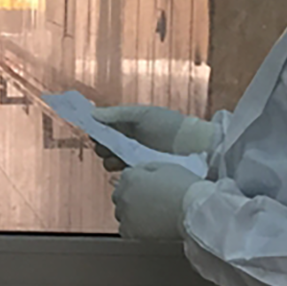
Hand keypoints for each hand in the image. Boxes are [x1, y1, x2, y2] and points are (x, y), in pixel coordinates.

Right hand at [93, 104, 218, 170]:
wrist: (194, 147)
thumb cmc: (169, 126)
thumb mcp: (143, 115)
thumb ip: (117, 114)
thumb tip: (92, 112)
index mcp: (130, 125)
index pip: (106, 128)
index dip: (97, 131)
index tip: (93, 134)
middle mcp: (131, 141)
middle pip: (106, 146)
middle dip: (102, 148)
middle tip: (105, 150)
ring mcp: (136, 157)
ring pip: (112, 160)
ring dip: (109, 161)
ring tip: (115, 161)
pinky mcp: (142, 172)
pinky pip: (124, 173)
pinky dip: (120, 172)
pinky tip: (123, 170)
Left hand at [112, 162, 204, 240]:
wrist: (196, 212)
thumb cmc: (186, 189)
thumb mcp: (167, 167)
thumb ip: (148, 168)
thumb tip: (140, 172)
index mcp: (130, 177)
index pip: (126, 177)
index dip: (139, 182)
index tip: (148, 188)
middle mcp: (123, 195)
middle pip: (120, 195)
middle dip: (132, 197)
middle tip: (151, 202)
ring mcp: (125, 214)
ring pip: (122, 213)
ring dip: (132, 213)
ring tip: (153, 215)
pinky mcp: (130, 232)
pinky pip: (126, 230)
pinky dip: (134, 229)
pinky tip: (150, 226)